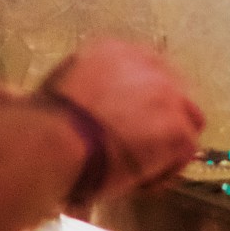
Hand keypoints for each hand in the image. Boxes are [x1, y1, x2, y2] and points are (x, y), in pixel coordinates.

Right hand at [36, 38, 203, 196]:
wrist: (53, 139)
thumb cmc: (44, 122)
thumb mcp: (63, 87)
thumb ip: (86, 89)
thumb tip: (83, 110)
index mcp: (114, 50)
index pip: (146, 69)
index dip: (143, 100)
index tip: (131, 122)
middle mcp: (146, 64)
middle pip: (174, 92)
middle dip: (162, 119)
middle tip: (142, 147)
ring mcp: (167, 95)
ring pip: (185, 123)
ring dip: (165, 146)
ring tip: (137, 169)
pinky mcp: (177, 129)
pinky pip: (182, 156)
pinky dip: (163, 172)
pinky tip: (137, 181)